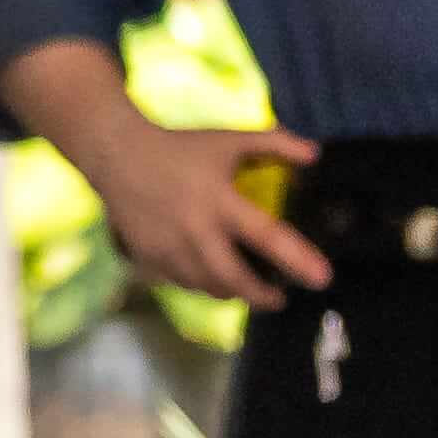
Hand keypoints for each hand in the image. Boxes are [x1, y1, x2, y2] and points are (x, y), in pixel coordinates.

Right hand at [69, 114, 324, 305]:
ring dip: (233, 293)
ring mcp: (168, 247)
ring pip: (207, 287)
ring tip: (249, 290)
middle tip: (280, 298)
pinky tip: (214, 279)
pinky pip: (181, 283)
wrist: (115, 153)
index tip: (322, 278)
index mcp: (220, 201)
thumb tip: (316, 155)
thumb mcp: (229, 139)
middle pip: (234, 280)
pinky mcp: (148, 255)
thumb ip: (276, 144)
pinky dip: (202, 285)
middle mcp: (194, 230)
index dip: (297, 261)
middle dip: (263, 297)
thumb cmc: (180, 147)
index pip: (267, 237)